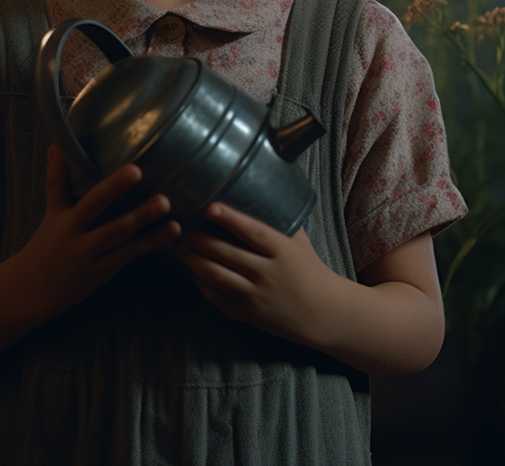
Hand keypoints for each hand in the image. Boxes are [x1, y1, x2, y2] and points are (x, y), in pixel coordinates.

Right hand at [18, 144, 180, 316]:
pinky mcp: (106, 268)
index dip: (61, 166)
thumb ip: (58, 181)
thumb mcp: (50, 213)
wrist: (35, 291)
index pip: (57, 185)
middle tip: (136, 170)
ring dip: (142, 216)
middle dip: (113, 188)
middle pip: (92, 206)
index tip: (66, 144)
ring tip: (165, 202)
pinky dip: (153, 240)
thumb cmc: (46, 246)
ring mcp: (90, 252)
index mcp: (58, 215)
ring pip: (117, 232)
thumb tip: (58, 145)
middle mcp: (72, 232)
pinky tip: (173, 228)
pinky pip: (131, 252)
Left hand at [176, 202, 338, 346]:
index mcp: (283, 251)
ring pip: (217, 276)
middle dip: (199, 239)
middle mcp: (268, 274)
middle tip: (182, 227)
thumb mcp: (298, 240)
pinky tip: (193, 272)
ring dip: (194, 260)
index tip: (209, 207)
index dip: (229, 218)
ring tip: (180, 248)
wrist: (324, 312)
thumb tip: (253, 189)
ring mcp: (257, 296)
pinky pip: (218, 298)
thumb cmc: (309, 268)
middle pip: (226, 253)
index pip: (252, 232)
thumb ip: (276, 220)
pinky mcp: (249, 315)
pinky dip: (202, 284)